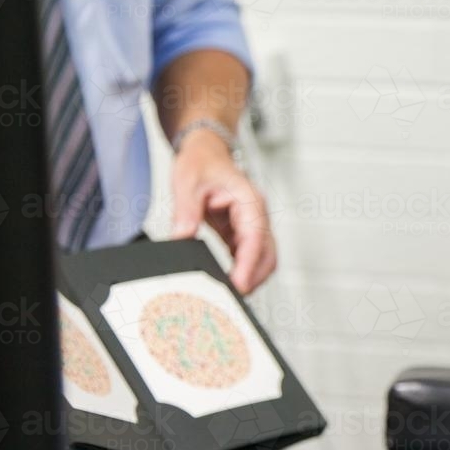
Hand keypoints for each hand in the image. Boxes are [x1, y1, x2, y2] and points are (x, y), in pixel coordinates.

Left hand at [171, 130, 276, 294]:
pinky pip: (250, 256)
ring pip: (263, 258)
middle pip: (268, 254)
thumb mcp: (187, 182)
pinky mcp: (244, 232)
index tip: (239, 285)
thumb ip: (186, 211)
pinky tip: (226, 281)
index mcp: (249, 200)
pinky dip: (242, 270)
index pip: (255, 237)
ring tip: (229, 293)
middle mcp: (257, 214)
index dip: (249, 264)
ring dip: (251, 277)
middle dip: (255, 278)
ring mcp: (254, 224)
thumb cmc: (202, 162)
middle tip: (232, 297)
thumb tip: (181, 238)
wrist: (206, 152)